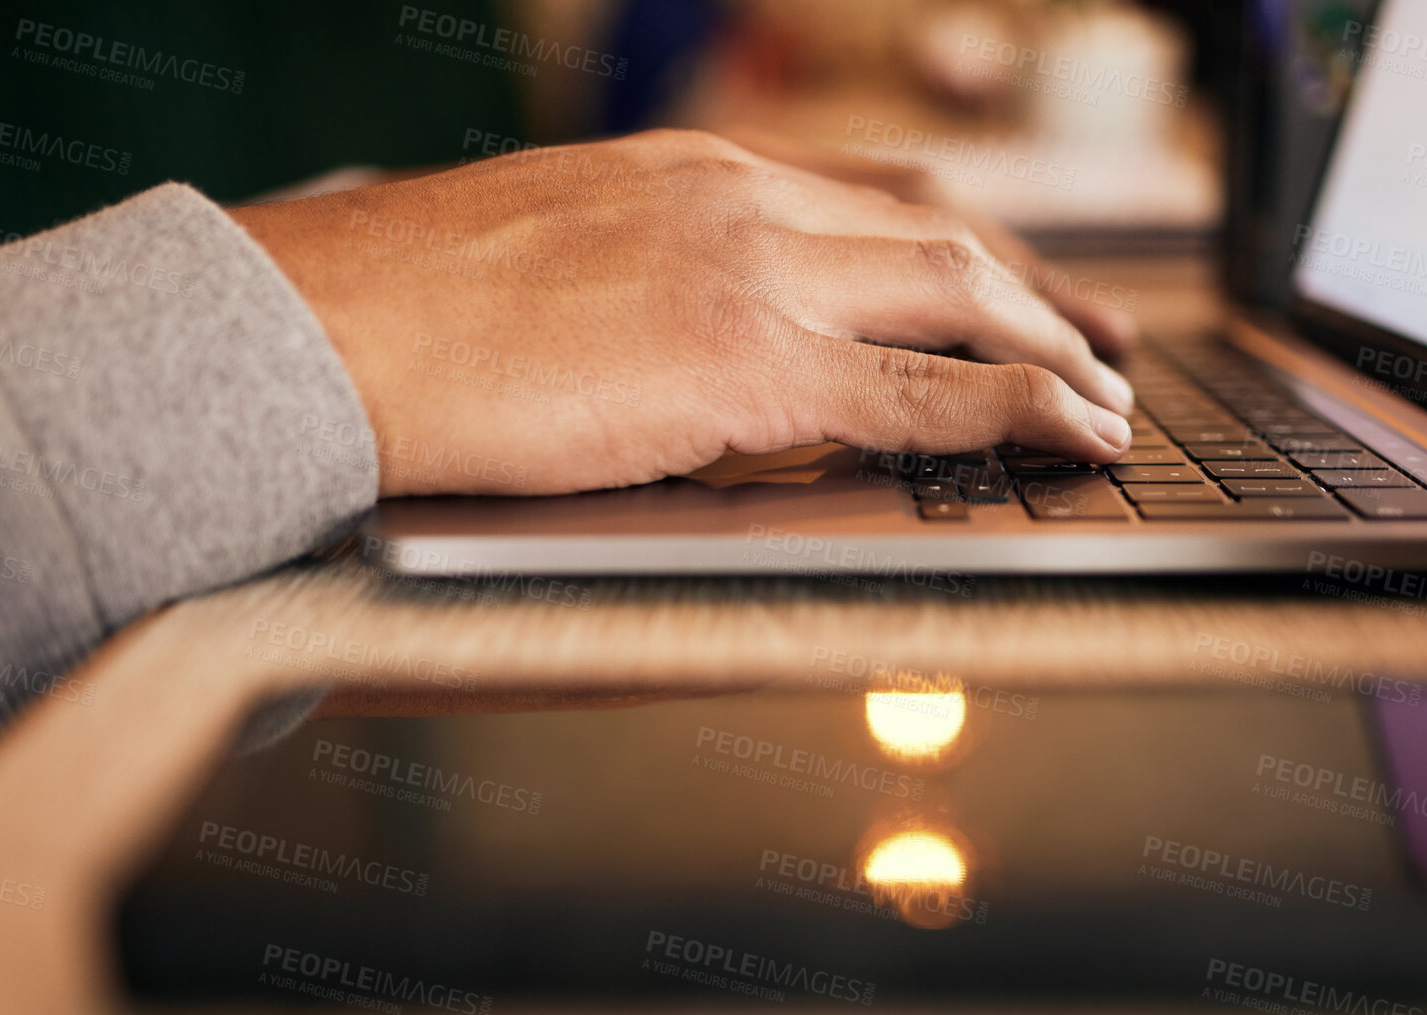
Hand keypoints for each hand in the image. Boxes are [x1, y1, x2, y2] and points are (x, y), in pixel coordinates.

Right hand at [229, 129, 1133, 496]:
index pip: (875, 197)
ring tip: (1108, 399)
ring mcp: (751, 271)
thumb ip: (654, 273)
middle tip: (1104, 342)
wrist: (318, 326)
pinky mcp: (746, 362)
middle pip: (942, 236)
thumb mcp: (557, 253)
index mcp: (693, 169)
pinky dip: (1018, 410)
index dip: (969, 246)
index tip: (1019, 282)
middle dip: (1042, 292)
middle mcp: (740, 197)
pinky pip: (925, 389)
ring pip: (959, 296)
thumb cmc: (406, 308)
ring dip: (1054, 349)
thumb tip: (701, 339)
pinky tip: (1071, 434)